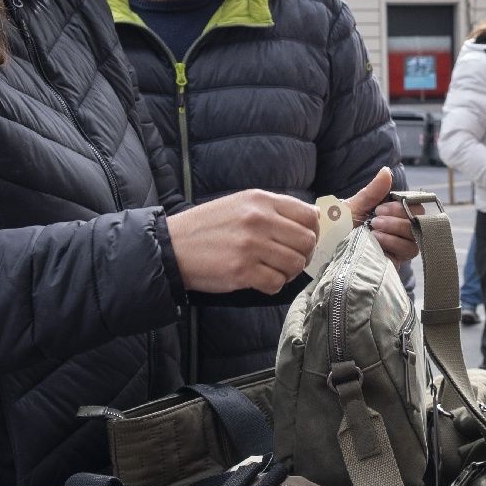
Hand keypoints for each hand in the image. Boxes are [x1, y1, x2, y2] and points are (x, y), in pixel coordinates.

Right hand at [166, 189, 318, 294]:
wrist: (172, 246)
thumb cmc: (207, 227)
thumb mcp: (240, 204)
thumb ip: (274, 209)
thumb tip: (314, 216)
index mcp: (260, 200)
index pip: (308, 215)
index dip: (313, 232)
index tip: (303, 241)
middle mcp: (259, 220)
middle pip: (307, 241)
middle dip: (303, 255)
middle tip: (289, 260)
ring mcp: (251, 246)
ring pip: (295, 264)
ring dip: (288, 272)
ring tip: (273, 270)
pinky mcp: (242, 271)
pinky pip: (276, 283)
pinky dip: (273, 285)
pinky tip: (260, 280)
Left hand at [344, 166, 419, 263]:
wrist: (328, 250)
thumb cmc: (337, 228)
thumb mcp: (354, 207)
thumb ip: (372, 192)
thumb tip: (387, 171)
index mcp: (390, 212)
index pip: (413, 204)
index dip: (402, 205)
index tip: (380, 208)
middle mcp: (397, 228)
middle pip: (418, 218)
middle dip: (398, 217)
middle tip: (376, 220)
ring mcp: (399, 245)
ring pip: (415, 235)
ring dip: (396, 229)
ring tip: (374, 231)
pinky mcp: (397, 260)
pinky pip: (410, 250)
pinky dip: (395, 243)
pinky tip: (377, 242)